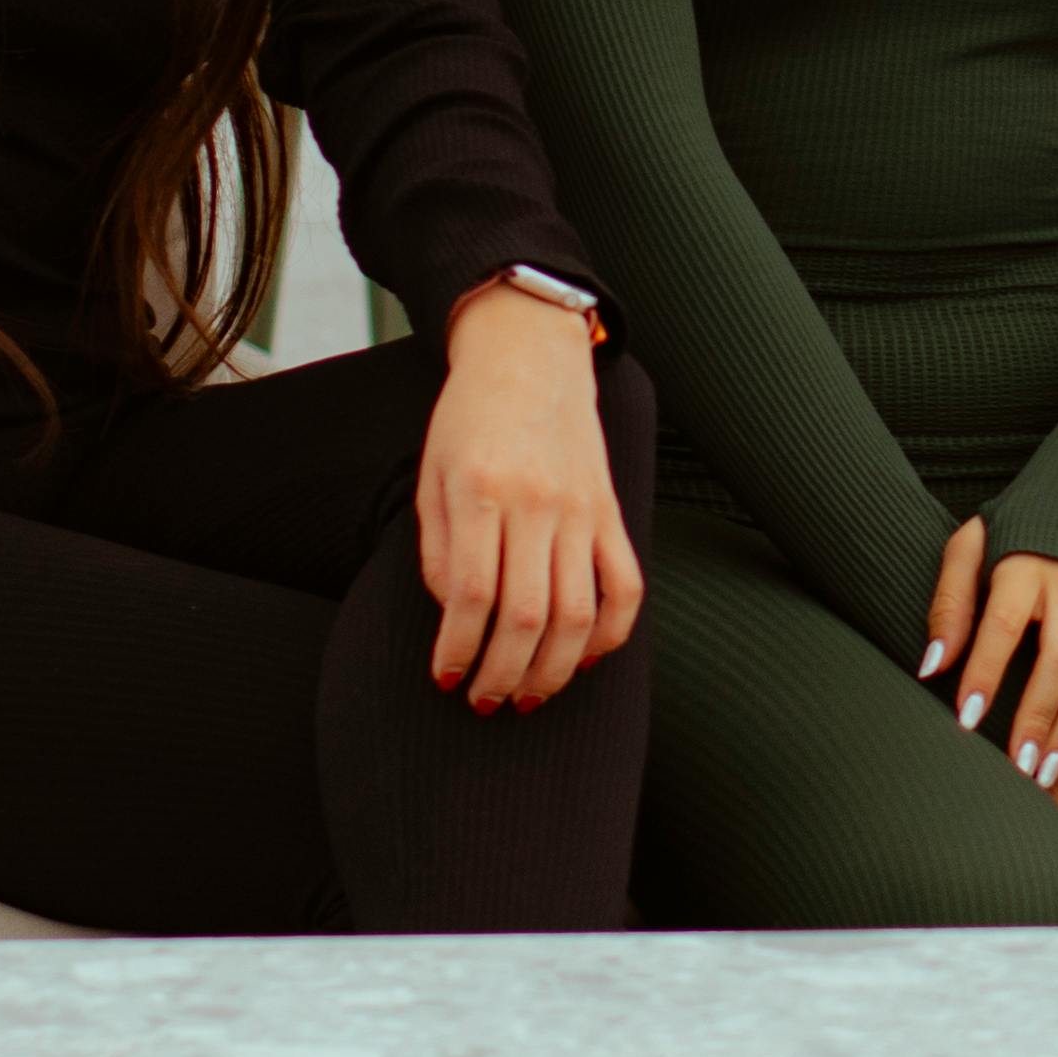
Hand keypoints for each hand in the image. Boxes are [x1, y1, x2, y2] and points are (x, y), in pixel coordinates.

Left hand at [420, 283, 644, 706]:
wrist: (530, 355)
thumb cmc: (469, 416)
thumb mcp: (432, 475)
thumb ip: (438, 550)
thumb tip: (456, 618)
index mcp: (482, 491)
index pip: (472, 595)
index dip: (458, 649)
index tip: (444, 677)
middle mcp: (537, 504)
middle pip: (526, 616)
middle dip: (503, 674)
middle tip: (484, 701)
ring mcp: (582, 510)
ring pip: (578, 613)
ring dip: (551, 670)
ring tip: (527, 697)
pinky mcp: (611, 513)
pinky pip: (625, 587)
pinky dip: (610, 635)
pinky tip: (581, 660)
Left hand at [919, 516, 1057, 780]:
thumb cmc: (1009, 531)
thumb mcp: (968, 549)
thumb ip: (949, 604)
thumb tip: (933, 664)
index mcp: (1024, 568)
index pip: (1003, 626)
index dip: (985, 673)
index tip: (967, 718)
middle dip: (1038, 716)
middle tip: (1019, 764)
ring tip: (1050, 770)